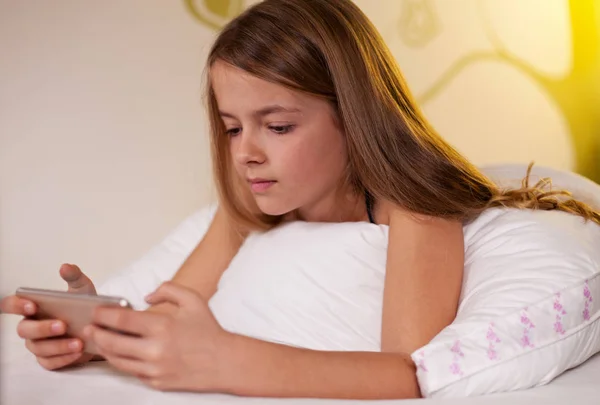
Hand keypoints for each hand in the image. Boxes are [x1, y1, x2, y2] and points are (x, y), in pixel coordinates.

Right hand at [0, 264, 96, 369]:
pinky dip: (64, 358)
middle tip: (63, 325)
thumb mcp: (82, 289)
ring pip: (39, 348)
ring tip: (78, 342)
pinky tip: (78, 352)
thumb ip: (74, 276)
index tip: (32, 305)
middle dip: (43, 328)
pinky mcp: (49, 360)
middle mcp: (31, 327)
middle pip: (24, 330)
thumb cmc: (83, 307)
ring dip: (59, 345)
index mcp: (33, 308)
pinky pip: (50, 362)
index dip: (16, 305)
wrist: (99, 328)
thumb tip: (65, 267)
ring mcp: (38, 345)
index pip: (10, 305)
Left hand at [83, 281, 231, 391]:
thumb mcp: (193, 299)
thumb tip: (145, 296)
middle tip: (89, 327)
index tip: (97, 311)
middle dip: (96, 333)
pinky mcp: (156, 382)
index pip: (122, 319)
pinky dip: (123, 362)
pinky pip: (132, 372)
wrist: (224, 362)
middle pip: (112, 342)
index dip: (104, 314)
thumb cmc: (208, 330)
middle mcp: (155, 349)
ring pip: (117, 360)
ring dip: (104, 349)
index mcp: (162, 326)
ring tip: (99, 340)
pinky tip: (120, 353)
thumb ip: (168, 289)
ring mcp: (154, 368)